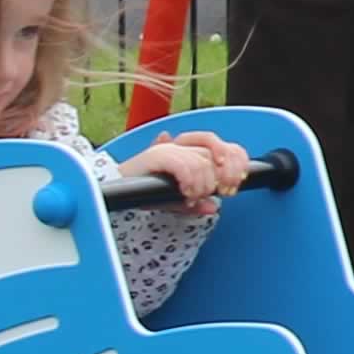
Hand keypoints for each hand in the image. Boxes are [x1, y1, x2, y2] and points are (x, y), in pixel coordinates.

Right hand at [124, 130, 251, 211]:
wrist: (116, 187)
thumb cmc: (146, 190)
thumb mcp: (176, 200)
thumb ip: (196, 202)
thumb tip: (213, 208)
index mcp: (193, 151)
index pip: (228, 147)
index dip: (237, 163)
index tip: (234, 185)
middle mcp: (184, 145)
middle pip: (220, 152)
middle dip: (226, 176)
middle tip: (221, 193)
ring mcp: (171, 148)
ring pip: (203, 163)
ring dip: (204, 185)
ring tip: (193, 197)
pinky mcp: (159, 155)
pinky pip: (184, 165)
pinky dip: (190, 182)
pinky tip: (185, 194)